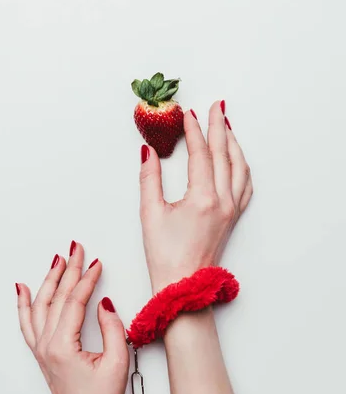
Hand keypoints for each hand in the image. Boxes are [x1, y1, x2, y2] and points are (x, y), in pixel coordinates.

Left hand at [16, 243, 128, 393]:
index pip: (74, 302)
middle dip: (68, 270)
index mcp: (63, 346)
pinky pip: (27, 322)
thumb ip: (112, 329)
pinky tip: (23, 289)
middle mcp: (47, 345)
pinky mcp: (42, 353)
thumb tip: (105, 303)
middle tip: (77, 249)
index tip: (97, 264)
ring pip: (39, 306)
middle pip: (56, 298)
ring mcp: (41, 349)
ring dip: (48, 280)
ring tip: (57, 260)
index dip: (87, 279)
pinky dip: (24, 303)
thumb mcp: (117, 363)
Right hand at [139, 102, 252, 292]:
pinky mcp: (233, 218)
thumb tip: (148, 152)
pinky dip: (241, 166)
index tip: (187, 113)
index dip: (194, 131)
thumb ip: (149, 178)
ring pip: (240, 168)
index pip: (201, 154)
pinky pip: (244, 184)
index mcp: (202, 199)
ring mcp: (231, 210)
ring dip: (233, 144)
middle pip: (225, 154)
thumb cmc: (165, 256)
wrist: (183, 286)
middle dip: (219, 127)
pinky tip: (237, 159)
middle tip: (216, 106)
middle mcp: (223, 202)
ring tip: (226, 126)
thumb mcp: (150, 214)